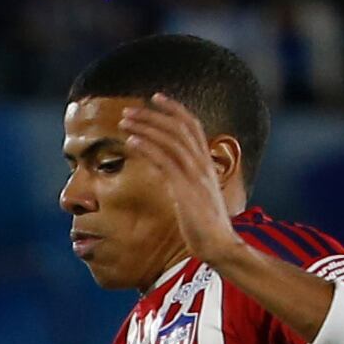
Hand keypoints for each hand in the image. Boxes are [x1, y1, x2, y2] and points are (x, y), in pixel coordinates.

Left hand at [120, 93, 241, 265]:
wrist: (219, 244)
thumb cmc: (206, 225)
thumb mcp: (197, 196)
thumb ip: (187, 180)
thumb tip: (171, 174)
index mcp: (207, 162)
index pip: (192, 126)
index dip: (174, 109)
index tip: (156, 98)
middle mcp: (203, 163)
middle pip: (178, 127)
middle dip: (153, 114)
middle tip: (131, 108)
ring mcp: (195, 174)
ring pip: (169, 139)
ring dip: (146, 126)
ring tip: (125, 120)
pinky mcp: (185, 188)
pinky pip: (164, 161)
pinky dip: (148, 147)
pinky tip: (131, 140)